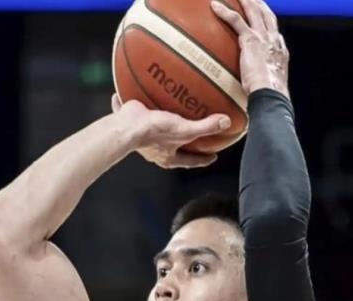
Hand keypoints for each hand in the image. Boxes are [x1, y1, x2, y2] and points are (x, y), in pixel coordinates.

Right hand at [112, 94, 230, 168]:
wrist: (126, 128)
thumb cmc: (155, 133)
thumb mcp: (185, 130)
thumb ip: (205, 127)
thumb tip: (226, 122)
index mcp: (168, 156)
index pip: (190, 161)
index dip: (203, 159)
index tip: (213, 156)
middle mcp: (155, 149)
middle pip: (173, 146)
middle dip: (182, 141)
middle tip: (194, 135)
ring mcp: (141, 137)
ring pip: (154, 130)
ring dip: (161, 122)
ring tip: (169, 111)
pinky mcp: (129, 123)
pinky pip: (133, 112)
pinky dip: (136, 103)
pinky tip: (138, 88)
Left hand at [211, 0, 289, 98]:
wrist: (270, 94)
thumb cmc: (269, 98)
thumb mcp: (266, 90)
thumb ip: (259, 87)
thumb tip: (251, 98)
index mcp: (280, 52)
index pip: (273, 32)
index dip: (267, 22)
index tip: (262, 17)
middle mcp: (274, 41)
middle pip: (266, 15)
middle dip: (259, 4)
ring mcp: (263, 38)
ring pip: (253, 12)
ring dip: (245, 1)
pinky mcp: (251, 40)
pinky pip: (236, 21)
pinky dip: (225, 12)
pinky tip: (214, 6)